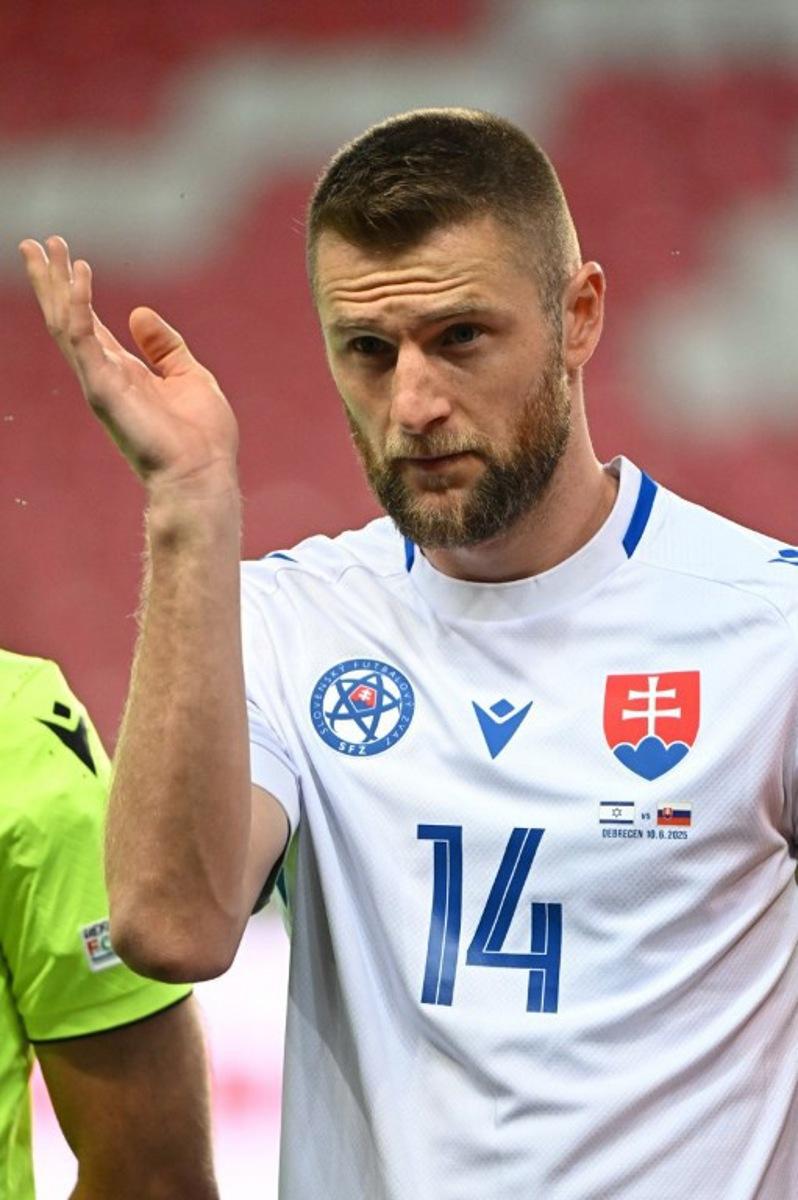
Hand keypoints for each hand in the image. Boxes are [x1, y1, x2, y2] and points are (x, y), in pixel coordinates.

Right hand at [19, 236, 238, 494]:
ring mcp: (100, 381)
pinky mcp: (103, 388)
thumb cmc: (201, 437)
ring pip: (65, 323)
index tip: (66, 255)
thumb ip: (164, 346)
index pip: (89, 323)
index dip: (75, 289)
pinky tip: (80, 274)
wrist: (202, 474)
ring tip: (46, 247)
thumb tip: (139, 313)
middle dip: (52, 280)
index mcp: (124, 372)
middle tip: (37, 242)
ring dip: (55, 284)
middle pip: (68, 318)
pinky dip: (79, 304)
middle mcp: (105, 374)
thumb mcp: (188, 377)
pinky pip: (83, 338)